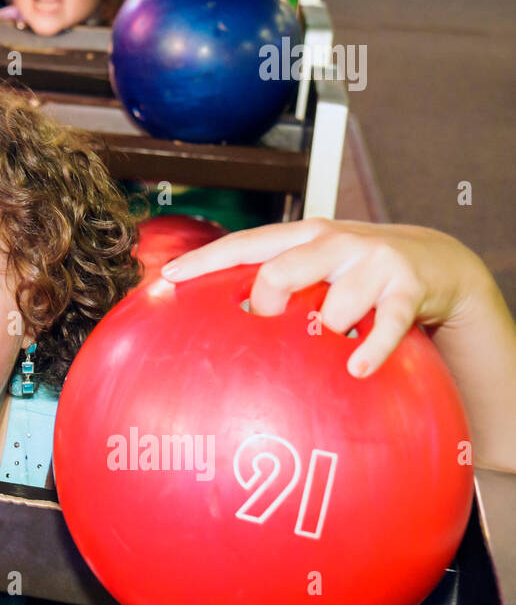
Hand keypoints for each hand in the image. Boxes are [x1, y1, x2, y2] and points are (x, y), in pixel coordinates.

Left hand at [162, 218, 491, 377]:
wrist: (436, 259)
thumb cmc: (356, 271)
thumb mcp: (315, 266)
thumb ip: (276, 282)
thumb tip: (221, 322)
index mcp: (301, 236)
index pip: (244, 244)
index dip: (205, 260)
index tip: (168, 277)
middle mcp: (332, 242)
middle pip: (280, 272)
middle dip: (265, 304)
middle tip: (266, 329)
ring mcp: (371, 263)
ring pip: (333, 306)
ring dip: (326, 333)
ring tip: (331, 346)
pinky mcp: (407, 288)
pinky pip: (386, 325)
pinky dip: (369, 350)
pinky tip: (357, 368)